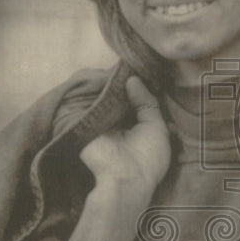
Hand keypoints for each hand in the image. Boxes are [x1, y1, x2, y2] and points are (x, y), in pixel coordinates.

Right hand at [80, 76, 170, 198]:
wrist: (125, 179)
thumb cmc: (147, 158)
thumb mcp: (156, 126)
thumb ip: (146, 101)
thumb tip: (132, 79)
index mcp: (132, 127)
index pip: (130, 101)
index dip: (133, 85)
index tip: (135, 65)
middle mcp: (115, 125)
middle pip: (114, 97)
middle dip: (119, 82)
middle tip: (124, 61)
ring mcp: (99, 124)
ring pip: (100, 97)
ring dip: (105, 84)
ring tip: (113, 65)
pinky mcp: (83, 124)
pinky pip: (86, 102)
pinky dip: (91, 90)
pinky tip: (99, 75)